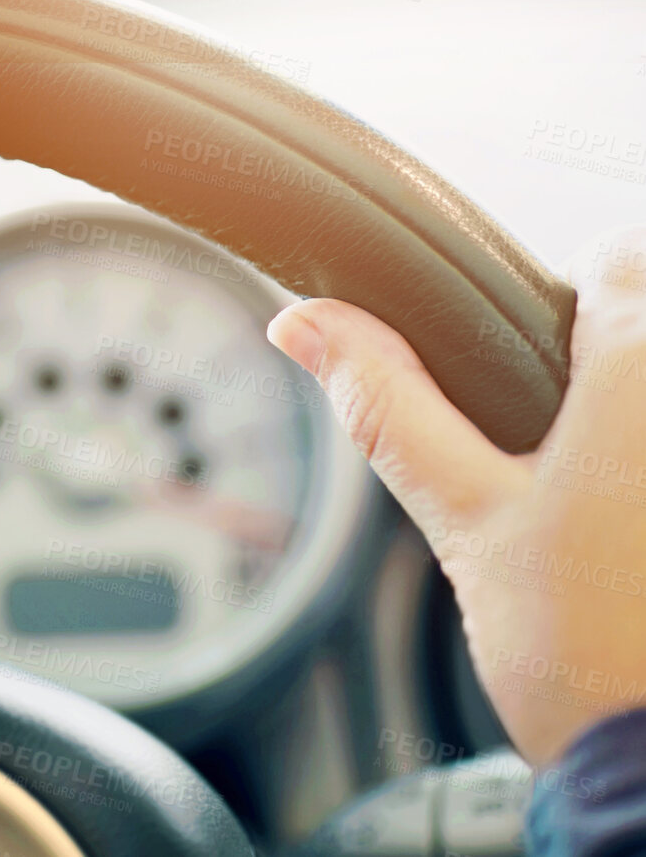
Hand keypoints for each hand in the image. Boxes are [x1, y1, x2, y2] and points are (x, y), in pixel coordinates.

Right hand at [268, 226, 645, 764]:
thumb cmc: (589, 658)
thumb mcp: (464, 517)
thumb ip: (387, 408)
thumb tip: (305, 325)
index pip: (611, 259)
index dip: (548, 309)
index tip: (519, 371)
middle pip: (644, 332)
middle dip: (589, 384)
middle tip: (548, 474)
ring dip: (621, 438)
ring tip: (597, 526)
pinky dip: (637, 483)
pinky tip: (630, 551)